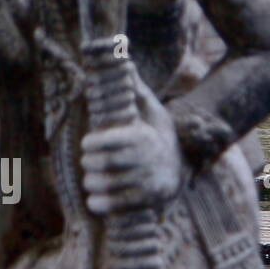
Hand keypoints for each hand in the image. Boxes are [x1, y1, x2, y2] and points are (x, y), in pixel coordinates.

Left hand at [82, 84, 180, 214]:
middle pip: (104, 164)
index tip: (88, 143)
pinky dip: (100, 203)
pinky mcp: (146, 203)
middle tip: (88, 160)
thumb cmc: (158, 135)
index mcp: (145, 137)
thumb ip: (135, 90)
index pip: (110, 141)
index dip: (93, 143)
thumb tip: (124, 62)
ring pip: (106, 185)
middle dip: (90, 162)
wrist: (182, 169)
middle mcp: (148, 162)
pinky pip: (115, 206)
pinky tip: (93, 199)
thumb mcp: (152, 111)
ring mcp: (148, 184)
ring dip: (92, 183)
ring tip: (91, 178)